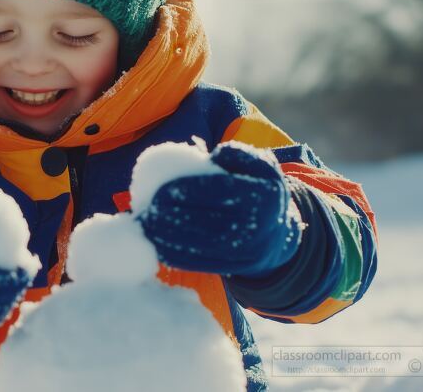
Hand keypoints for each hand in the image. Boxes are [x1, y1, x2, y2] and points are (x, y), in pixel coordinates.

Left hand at [139, 141, 301, 276]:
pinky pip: (199, 262)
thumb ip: (237, 155)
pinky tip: (155, 242)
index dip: (186, 190)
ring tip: (144, 224)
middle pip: (205, 221)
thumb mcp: (259, 166)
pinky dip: (174, 254)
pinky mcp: (233, 268)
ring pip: (200, 245)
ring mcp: (246, 252)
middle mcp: (256, 226)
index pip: (218, 191)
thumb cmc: (259, 190)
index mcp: (262, 196)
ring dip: (167, 237)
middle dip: (171, 215)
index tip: (160, 188)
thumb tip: (212, 156)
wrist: (277, 235)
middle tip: (146, 207)